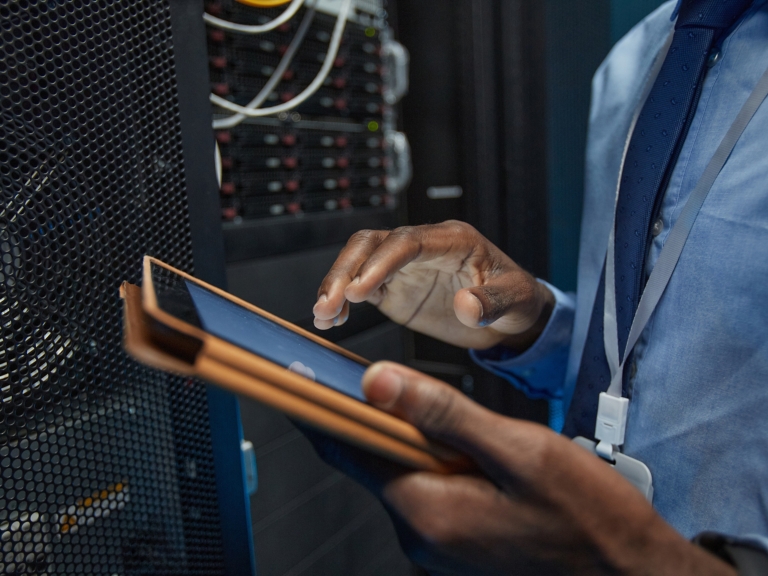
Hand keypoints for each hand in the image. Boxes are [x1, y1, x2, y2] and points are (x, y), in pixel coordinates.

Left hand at [309, 362, 736, 575]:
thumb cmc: (587, 517)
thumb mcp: (518, 452)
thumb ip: (444, 416)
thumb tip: (376, 382)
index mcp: (426, 511)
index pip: (348, 451)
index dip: (322, 408)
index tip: (301, 375)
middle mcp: (421, 535)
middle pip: (377, 460)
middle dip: (383, 417)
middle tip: (397, 378)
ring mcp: (439, 546)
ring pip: (407, 474)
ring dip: (421, 440)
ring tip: (467, 423)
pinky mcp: (458, 545)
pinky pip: (431, 492)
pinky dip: (439, 463)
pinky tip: (478, 454)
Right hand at [312, 221, 553, 349]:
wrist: (510, 317)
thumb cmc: (517, 299)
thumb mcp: (516, 301)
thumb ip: (492, 302)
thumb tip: (466, 305)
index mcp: (452, 240)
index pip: (407, 242)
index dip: (381, 262)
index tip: (360, 289)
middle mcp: (422, 248)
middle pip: (372, 244)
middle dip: (346, 270)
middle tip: (329, 303)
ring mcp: (405, 268)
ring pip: (359, 261)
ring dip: (336, 285)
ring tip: (323, 315)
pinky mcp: (394, 288)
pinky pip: (360, 287)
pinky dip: (342, 301)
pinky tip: (330, 320)